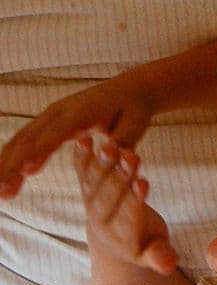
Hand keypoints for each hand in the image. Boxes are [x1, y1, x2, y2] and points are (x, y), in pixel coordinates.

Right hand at [0, 80, 155, 198]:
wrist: (130, 89)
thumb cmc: (134, 109)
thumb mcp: (137, 123)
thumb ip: (125, 139)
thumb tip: (116, 153)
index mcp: (81, 112)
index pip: (56, 133)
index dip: (39, 151)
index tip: (24, 171)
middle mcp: (59, 112)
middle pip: (29, 138)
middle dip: (12, 165)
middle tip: (2, 192)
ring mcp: (50, 116)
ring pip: (21, 141)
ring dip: (6, 165)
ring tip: (1, 195)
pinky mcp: (47, 123)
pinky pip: (24, 142)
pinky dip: (11, 160)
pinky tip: (5, 182)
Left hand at [74, 136, 178, 274]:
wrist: (113, 242)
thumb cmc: (144, 242)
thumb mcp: (155, 252)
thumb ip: (159, 256)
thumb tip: (171, 265)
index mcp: (122, 236)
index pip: (128, 217)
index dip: (134, 201)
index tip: (142, 184)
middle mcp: (102, 220)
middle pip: (110, 196)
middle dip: (120, 176)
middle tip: (130, 156)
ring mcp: (91, 203)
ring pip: (95, 181)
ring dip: (102, 161)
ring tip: (110, 144)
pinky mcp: (86, 189)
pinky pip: (82, 172)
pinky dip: (81, 156)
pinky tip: (83, 139)